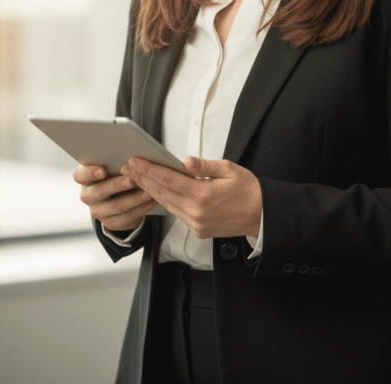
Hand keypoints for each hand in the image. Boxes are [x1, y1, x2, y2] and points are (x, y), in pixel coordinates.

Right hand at [73, 164, 158, 232]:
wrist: (118, 197)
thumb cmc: (115, 173)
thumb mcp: (112, 165)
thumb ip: (116, 160)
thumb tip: (132, 156)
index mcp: (84, 178)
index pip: (80, 175)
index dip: (90, 173)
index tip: (102, 171)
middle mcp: (87, 195)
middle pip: (100, 191)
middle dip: (117, 185)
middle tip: (132, 180)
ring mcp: (98, 211)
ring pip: (116, 206)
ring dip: (134, 198)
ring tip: (148, 191)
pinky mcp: (110, 223)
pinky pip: (127, 217)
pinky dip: (142, 208)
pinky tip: (152, 200)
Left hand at [121, 156, 262, 239]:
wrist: (262, 215)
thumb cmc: (248, 190)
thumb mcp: (229, 170)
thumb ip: (205, 165)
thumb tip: (186, 160)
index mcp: (203, 194)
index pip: (168, 179)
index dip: (148, 169)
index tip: (135, 162)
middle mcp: (196, 211)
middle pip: (162, 192)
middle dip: (143, 179)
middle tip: (128, 167)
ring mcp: (196, 223)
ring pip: (167, 204)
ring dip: (151, 190)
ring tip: (138, 178)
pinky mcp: (198, 230)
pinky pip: (177, 213)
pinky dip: (165, 201)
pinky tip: (158, 192)